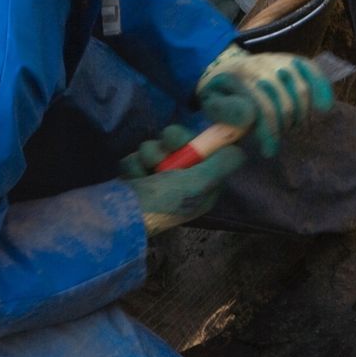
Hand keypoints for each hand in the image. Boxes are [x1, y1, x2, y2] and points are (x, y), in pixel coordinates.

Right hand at [123, 125, 246, 235]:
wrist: (116, 217)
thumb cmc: (163, 202)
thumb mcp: (199, 184)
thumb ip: (221, 164)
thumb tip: (239, 149)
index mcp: (203, 186)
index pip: (210, 153)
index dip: (202, 141)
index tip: (192, 139)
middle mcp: (183, 181)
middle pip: (183, 143)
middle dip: (172, 143)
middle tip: (165, 153)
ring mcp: (158, 176)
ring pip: (159, 145)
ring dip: (150, 154)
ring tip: (145, 170)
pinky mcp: (136, 174)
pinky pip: (138, 154)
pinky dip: (134, 164)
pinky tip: (133, 177)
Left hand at [196, 47, 333, 156]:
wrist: (225, 63)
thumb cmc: (220, 91)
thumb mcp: (211, 102)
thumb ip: (225, 111)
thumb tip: (249, 116)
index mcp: (240, 77)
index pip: (263, 108)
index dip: (270, 132)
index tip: (269, 151)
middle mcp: (262, 65)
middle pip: (286, 102)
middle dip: (287, 126)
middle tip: (284, 137)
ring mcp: (279, 59)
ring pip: (302, 90)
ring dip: (303, 115)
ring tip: (296, 127)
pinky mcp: (293, 59)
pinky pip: (314, 72)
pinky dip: (322, 89)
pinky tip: (324, 108)